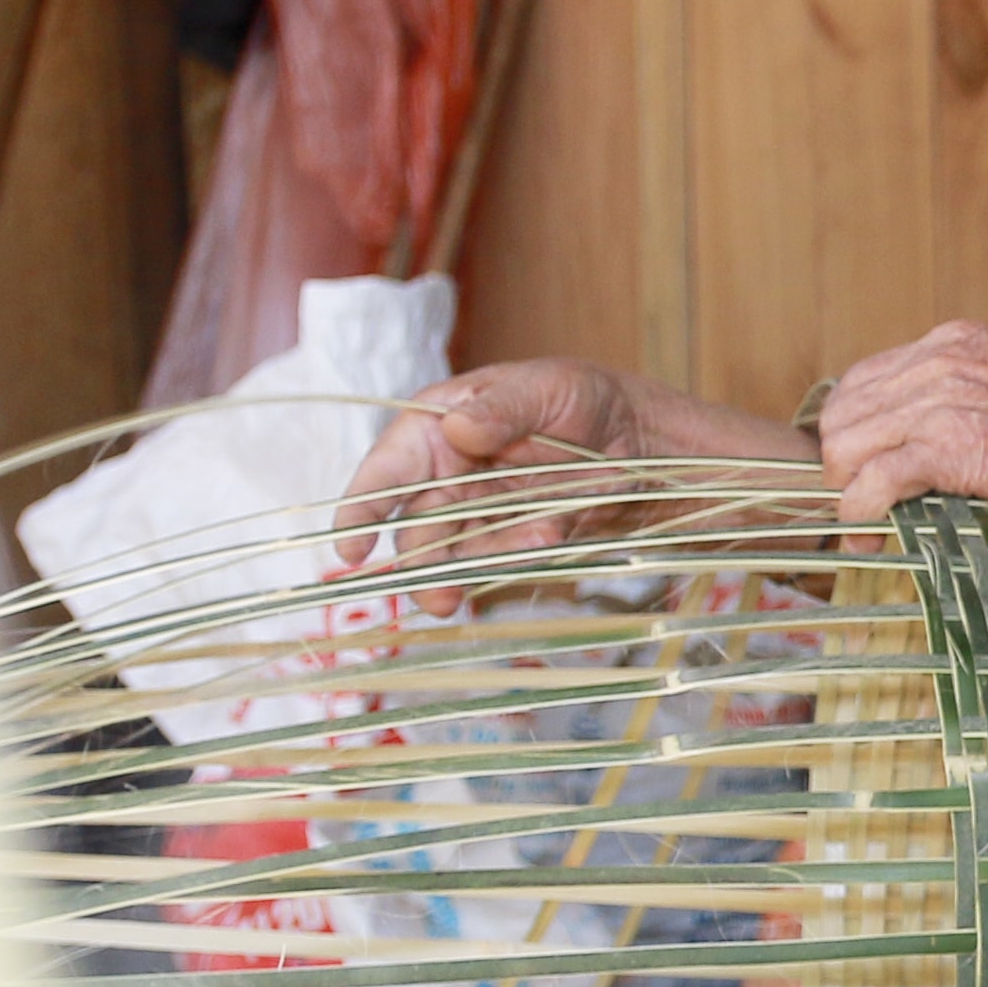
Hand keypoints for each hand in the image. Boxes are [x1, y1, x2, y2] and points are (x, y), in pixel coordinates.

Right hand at [333, 359, 641, 583]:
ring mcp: (478, 512)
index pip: (385, 472)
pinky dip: (523, 553)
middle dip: (424, 567)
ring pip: (457, 553)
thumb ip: (501, 409)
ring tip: (540, 537)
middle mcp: (446, 476)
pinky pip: (503, 558)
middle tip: (440, 597)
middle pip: (415, 530)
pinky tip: (554, 532)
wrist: (637, 436)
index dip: (361, 510)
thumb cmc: (581, 395)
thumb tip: (456, 429)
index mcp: (434, 429)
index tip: (350, 550)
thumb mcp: (545, 388)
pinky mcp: (512, 538)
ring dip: (485, 561)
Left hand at [812, 320, 987, 521]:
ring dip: (845, 494)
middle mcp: (936, 363)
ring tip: (864, 525)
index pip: (862, 381)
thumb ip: (972, 394)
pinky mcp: (946, 448)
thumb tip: (938, 439)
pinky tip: (873, 532)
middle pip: (842, 414)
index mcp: (953, 342)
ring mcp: (938, 403)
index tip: (858, 467)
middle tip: (856, 504)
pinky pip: (871, 483)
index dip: (852, 430)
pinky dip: (861, 514)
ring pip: (844, 449)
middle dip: (840, 466)